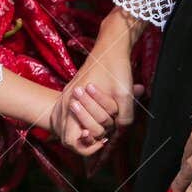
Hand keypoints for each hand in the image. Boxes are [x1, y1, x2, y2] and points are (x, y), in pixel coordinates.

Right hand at [53, 18, 144, 153]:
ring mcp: (68, 96)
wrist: (110, 46)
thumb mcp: (124, 95)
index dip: (86, 145)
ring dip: (92, 124)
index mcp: (73, 102)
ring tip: (107, 121)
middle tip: (107, 130)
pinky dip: (90, 118)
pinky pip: (76, 115)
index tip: (103, 139)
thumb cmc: (115, 68)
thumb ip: (124, 118)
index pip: (70, 139)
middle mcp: (66, 101)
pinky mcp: (72, 93)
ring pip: (74, 124)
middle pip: (72, 135)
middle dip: (93, 133)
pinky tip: (104, 115)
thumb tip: (120, 131)